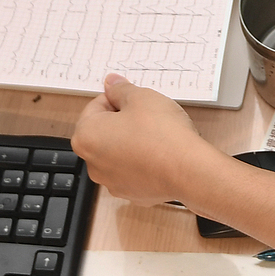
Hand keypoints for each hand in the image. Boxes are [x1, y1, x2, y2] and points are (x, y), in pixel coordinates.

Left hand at [72, 74, 214, 206]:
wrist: (188, 169)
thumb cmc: (162, 133)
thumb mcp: (141, 97)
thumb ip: (121, 89)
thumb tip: (111, 83)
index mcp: (86, 136)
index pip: (95, 106)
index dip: (118, 98)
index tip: (134, 98)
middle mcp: (93, 163)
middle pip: (105, 131)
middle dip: (123, 121)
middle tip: (147, 115)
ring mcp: (111, 181)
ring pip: (118, 151)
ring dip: (132, 141)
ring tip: (156, 134)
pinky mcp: (131, 192)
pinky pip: (132, 169)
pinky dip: (142, 160)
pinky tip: (159, 153)